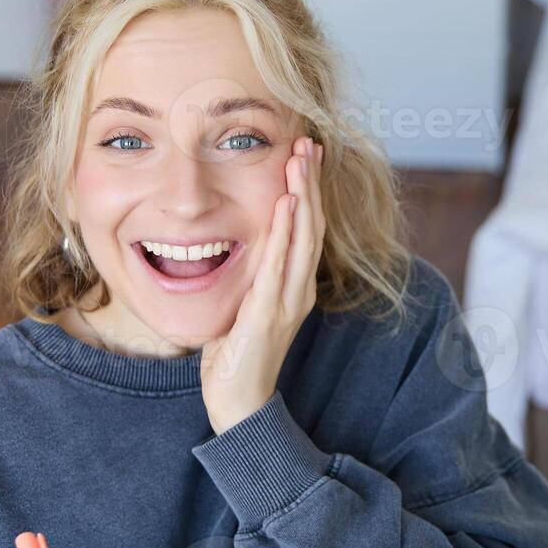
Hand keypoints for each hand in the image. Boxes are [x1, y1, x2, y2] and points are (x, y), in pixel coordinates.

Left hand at [201, 135, 325, 434]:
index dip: (309, 191)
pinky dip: (285, 234)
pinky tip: (286, 206)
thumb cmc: (235, 358)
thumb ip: (248, 279)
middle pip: (312, 227)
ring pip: (303, 239)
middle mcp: (298, 292)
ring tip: (302, 160)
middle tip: (310, 142)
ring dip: (304, 196)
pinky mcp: (268, 317)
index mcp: (293, 287)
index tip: (305, 156)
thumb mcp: (243, 307)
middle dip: (311, 183)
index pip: (306, 230)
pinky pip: (279, 267)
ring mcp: (287, 304)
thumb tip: (236, 248)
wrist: (237, 405)